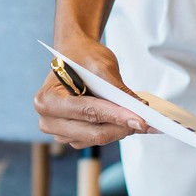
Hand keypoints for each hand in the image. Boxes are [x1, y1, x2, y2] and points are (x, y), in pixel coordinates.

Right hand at [32, 37, 148, 148]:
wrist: (75, 56)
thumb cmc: (82, 57)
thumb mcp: (101, 65)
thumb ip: (118, 89)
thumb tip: (139, 108)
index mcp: (47, 99)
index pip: (86, 111)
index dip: (115, 116)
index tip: (140, 119)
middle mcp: (48, 120)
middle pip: (92, 132)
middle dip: (122, 127)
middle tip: (148, 123)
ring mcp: (59, 131)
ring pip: (96, 139)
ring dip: (120, 131)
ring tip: (142, 121)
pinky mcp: (72, 136)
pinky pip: (96, 140)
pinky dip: (115, 132)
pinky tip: (130, 123)